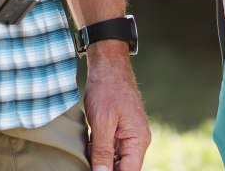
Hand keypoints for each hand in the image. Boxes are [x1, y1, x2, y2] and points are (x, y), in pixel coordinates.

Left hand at [82, 50, 149, 170]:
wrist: (107, 64)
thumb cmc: (106, 89)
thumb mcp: (102, 122)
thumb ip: (102, 151)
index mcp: (138, 140)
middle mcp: (137, 140)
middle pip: (123, 167)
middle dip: (105, 168)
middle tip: (87, 163)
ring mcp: (128, 135)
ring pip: (115, 159)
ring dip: (100, 160)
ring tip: (86, 157)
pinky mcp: (119, 129)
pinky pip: (110, 148)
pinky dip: (98, 151)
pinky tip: (87, 148)